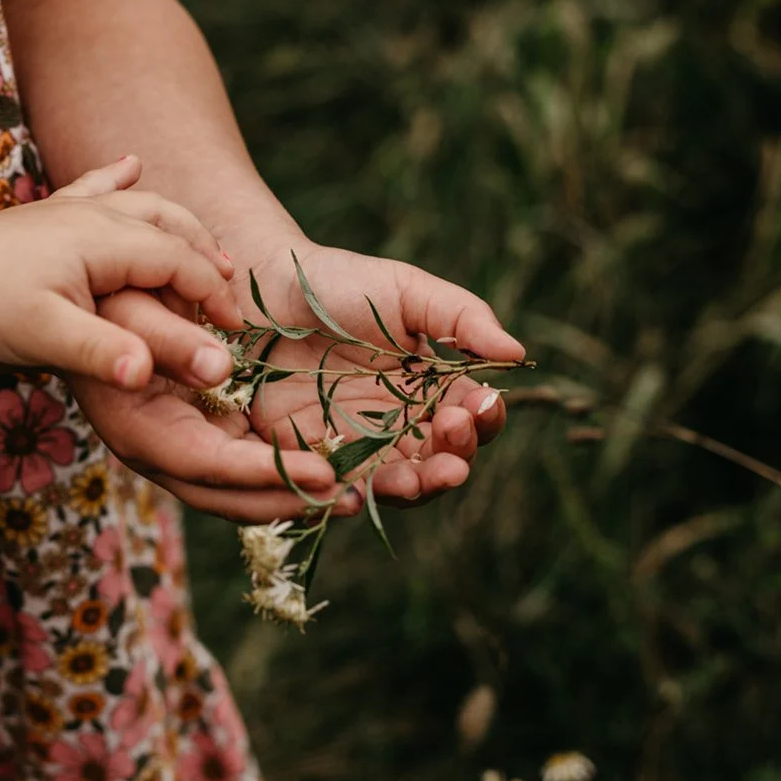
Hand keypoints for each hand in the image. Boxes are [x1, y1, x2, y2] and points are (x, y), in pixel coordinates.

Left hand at [0, 159, 249, 389]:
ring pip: (141, 205)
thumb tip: (149, 375)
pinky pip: (92, 186)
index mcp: (102, 238)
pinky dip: (117, 176)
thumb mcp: (46, 340)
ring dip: (178, 224)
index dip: (214, 295)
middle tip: (229, 296)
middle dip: (206, 257)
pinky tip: (130, 164)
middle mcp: (91, 213)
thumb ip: (104, 356)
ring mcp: (66, 209)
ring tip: (204, 249)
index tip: (236, 330)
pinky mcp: (43, 215)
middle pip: (170, 225)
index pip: (179, 261)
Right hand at [69, 287, 350, 522]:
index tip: (322, 472)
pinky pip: (242, 467)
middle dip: (287, 501)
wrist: (90, 297)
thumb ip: (170, 337)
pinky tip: (328, 469)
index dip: (263, 473)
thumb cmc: (109, 294)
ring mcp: (177, 446)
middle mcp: (154, 449)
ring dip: (292, 497)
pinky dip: (283, 474)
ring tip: (353, 497)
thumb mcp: (133, 306)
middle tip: (350, 500)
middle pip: (223, 494)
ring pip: (236, 491)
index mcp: (134, 425)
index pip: (204, 462)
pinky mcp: (198, 435)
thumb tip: (216, 370)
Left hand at [241, 236, 525, 506]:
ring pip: (393, 485)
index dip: (480, 420)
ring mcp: (353, 445)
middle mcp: (397, 425)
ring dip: (411, 487)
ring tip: (414, 477)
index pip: (469, 420)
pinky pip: (332, 488)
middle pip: (437, 463)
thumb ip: (462, 318)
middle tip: (451, 442)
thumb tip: (517, 353)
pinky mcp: (306, 456)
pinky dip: (346, 497)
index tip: (477, 405)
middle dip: (450, 460)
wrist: (264, 286)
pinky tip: (353, 492)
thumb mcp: (408, 291)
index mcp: (428, 390)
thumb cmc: (340, 283)